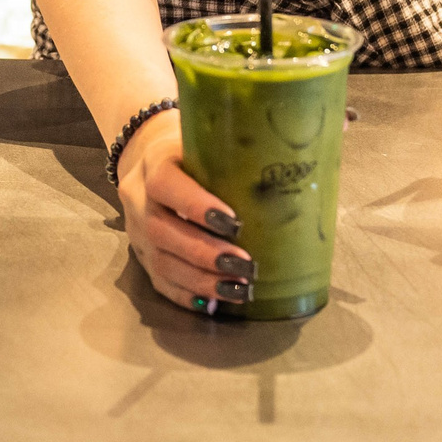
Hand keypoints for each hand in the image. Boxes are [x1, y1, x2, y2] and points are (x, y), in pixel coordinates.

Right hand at [114, 110, 254, 315]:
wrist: (146, 156)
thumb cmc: (194, 147)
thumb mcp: (208, 137)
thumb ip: (243, 145)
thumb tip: (305, 150)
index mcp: (155, 162)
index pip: (165, 184)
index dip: (196, 206)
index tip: (234, 223)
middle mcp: (139, 199)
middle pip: (162, 230)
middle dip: (205, 253)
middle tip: (245, 265)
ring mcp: (136, 231)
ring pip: (161, 262)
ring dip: (201, 281)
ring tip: (238, 289)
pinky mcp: (141, 256)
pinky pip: (158, 283)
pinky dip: (186, 296)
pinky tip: (213, 304)